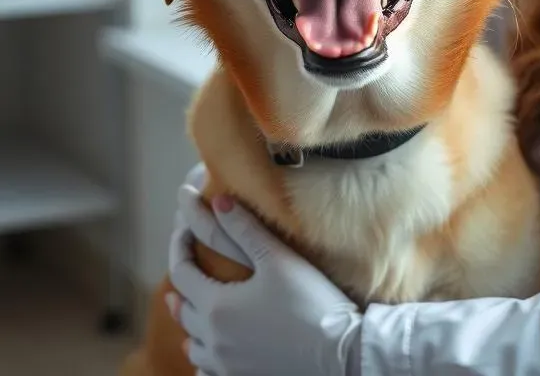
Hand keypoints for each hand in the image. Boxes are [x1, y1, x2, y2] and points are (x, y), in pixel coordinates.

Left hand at [166, 179, 360, 375]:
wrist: (337, 352)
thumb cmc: (308, 301)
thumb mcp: (277, 259)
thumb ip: (244, 229)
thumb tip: (218, 201)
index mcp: (216, 306)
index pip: (182, 272)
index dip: (179, 245)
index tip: (184, 226)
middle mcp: (212, 339)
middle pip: (183, 308)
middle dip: (182, 281)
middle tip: (187, 262)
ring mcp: (224, 364)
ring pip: (192, 343)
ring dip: (189, 321)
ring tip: (191, 308)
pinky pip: (207, 369)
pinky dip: (203, 355)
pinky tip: (210, 350)